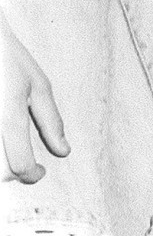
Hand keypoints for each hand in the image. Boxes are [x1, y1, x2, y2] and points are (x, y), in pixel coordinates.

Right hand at [0, 10, 69, 182]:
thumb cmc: (10, 60)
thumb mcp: (38, 85)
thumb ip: (51, 120)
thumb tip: (64, 151)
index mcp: (9, 117)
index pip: (20, 165)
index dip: (33, 175)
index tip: (40, 171)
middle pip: (0, 174)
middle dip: (15, 173)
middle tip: (28, 162)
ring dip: (2, 166)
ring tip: (13, 151)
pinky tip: (4, 140)